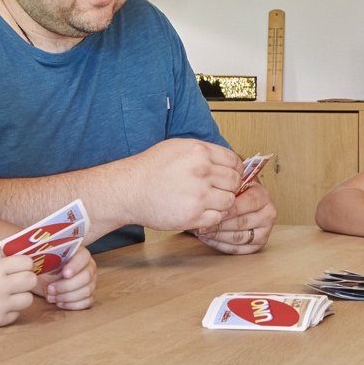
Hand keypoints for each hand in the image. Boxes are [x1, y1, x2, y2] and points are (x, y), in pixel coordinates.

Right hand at [0, 255, 37, 327]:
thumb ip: (4, 264)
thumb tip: (28, 265)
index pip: (28, 262)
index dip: (25, 265)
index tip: (20, 268)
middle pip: (32, 280)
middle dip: (26, 279)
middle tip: (18, 281)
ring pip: (28, 299)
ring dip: (21, 296)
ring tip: (9, 295)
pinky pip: (17, 314)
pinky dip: (11, 310)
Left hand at [36, 248, 96, 308]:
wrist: (44, 280)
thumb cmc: (46, 268)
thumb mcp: (45, 262)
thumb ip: (49, 260)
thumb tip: (47, 261)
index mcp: (80, 254)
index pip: (83, 257)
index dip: (75, 266)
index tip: (64, 273)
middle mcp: (89, 267)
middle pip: (86, 277)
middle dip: (66, 286)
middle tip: (50, 289)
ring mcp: (91, 282)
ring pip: (87, 291)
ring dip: (67, 296)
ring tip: (51, 297)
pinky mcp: (89, 295)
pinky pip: (88, 302)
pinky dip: (72, 305)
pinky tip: (60, 303)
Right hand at [118, 139, 240, 230]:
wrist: (128, 190)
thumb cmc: (150, 168)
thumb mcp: (178, 147)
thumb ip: (204, 152)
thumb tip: (227, 161)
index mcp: (200, 152)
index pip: (234, 162)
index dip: (234, 170)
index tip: (230, 176)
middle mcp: (202, 171)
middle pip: (234, 182)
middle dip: (228, 187)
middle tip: (217, 190)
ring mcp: (198, 195)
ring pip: (229, 201)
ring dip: (221, 203)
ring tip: (207, 201)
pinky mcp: (193, 215)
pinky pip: (217, 218)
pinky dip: (212, 217)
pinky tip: (200, 211)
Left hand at [196, 182, 275, 254]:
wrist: (243, 200)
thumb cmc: (234, 192)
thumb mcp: (232, 184)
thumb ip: (226, 184)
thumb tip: (213, 188)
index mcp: (263, 196)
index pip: (242, 205)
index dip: (224, 210)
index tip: (207, 213)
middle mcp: (268, 214)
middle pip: (240, 223)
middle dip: (218, 226)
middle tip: (201, 226)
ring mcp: (265, 231)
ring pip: (238, 238)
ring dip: (217, 236)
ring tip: (202, 232)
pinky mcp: (258, 245)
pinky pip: (236, 249)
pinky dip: (220, 245)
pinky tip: (208, 239)